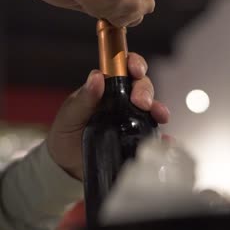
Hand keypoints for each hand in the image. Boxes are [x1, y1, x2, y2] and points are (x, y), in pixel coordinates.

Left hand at [47, 53, 169, 179]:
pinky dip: (162, 137)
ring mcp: (131, 120)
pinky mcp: (136, 141)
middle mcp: (122, 101)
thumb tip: (97, 76)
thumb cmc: (66, 133)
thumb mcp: (70, 115)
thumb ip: (83, 98)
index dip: (134, 64)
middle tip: (142, 102)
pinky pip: (153, 136)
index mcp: (106, 88)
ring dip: (158, 109)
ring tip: (160, 117)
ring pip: (152, 108)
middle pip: (142, 87)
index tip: (136, 70)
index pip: (125, 68)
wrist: (65, 165)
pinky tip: (165, 140)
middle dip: (146, 91)